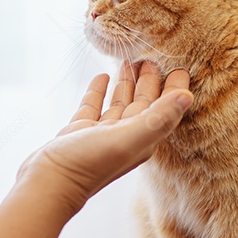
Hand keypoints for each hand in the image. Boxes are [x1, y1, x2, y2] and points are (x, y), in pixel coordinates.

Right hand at [17, 61, 191, 214]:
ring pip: (119, 103)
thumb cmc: (89, 163)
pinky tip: (101, 76)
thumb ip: (158, 117)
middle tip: (152, 55)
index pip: (164, 108)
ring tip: (129, 60)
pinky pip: (95, 107)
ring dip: (126, 83)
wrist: (49, 183)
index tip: (179, 64)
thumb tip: (188, 96)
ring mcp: (102, 135)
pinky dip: (99, 91)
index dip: (173, 88)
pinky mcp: (81, 132)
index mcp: (143, 139)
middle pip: (143, 103)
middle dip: (149, 80)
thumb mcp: (128, 138)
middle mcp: (126, 137)